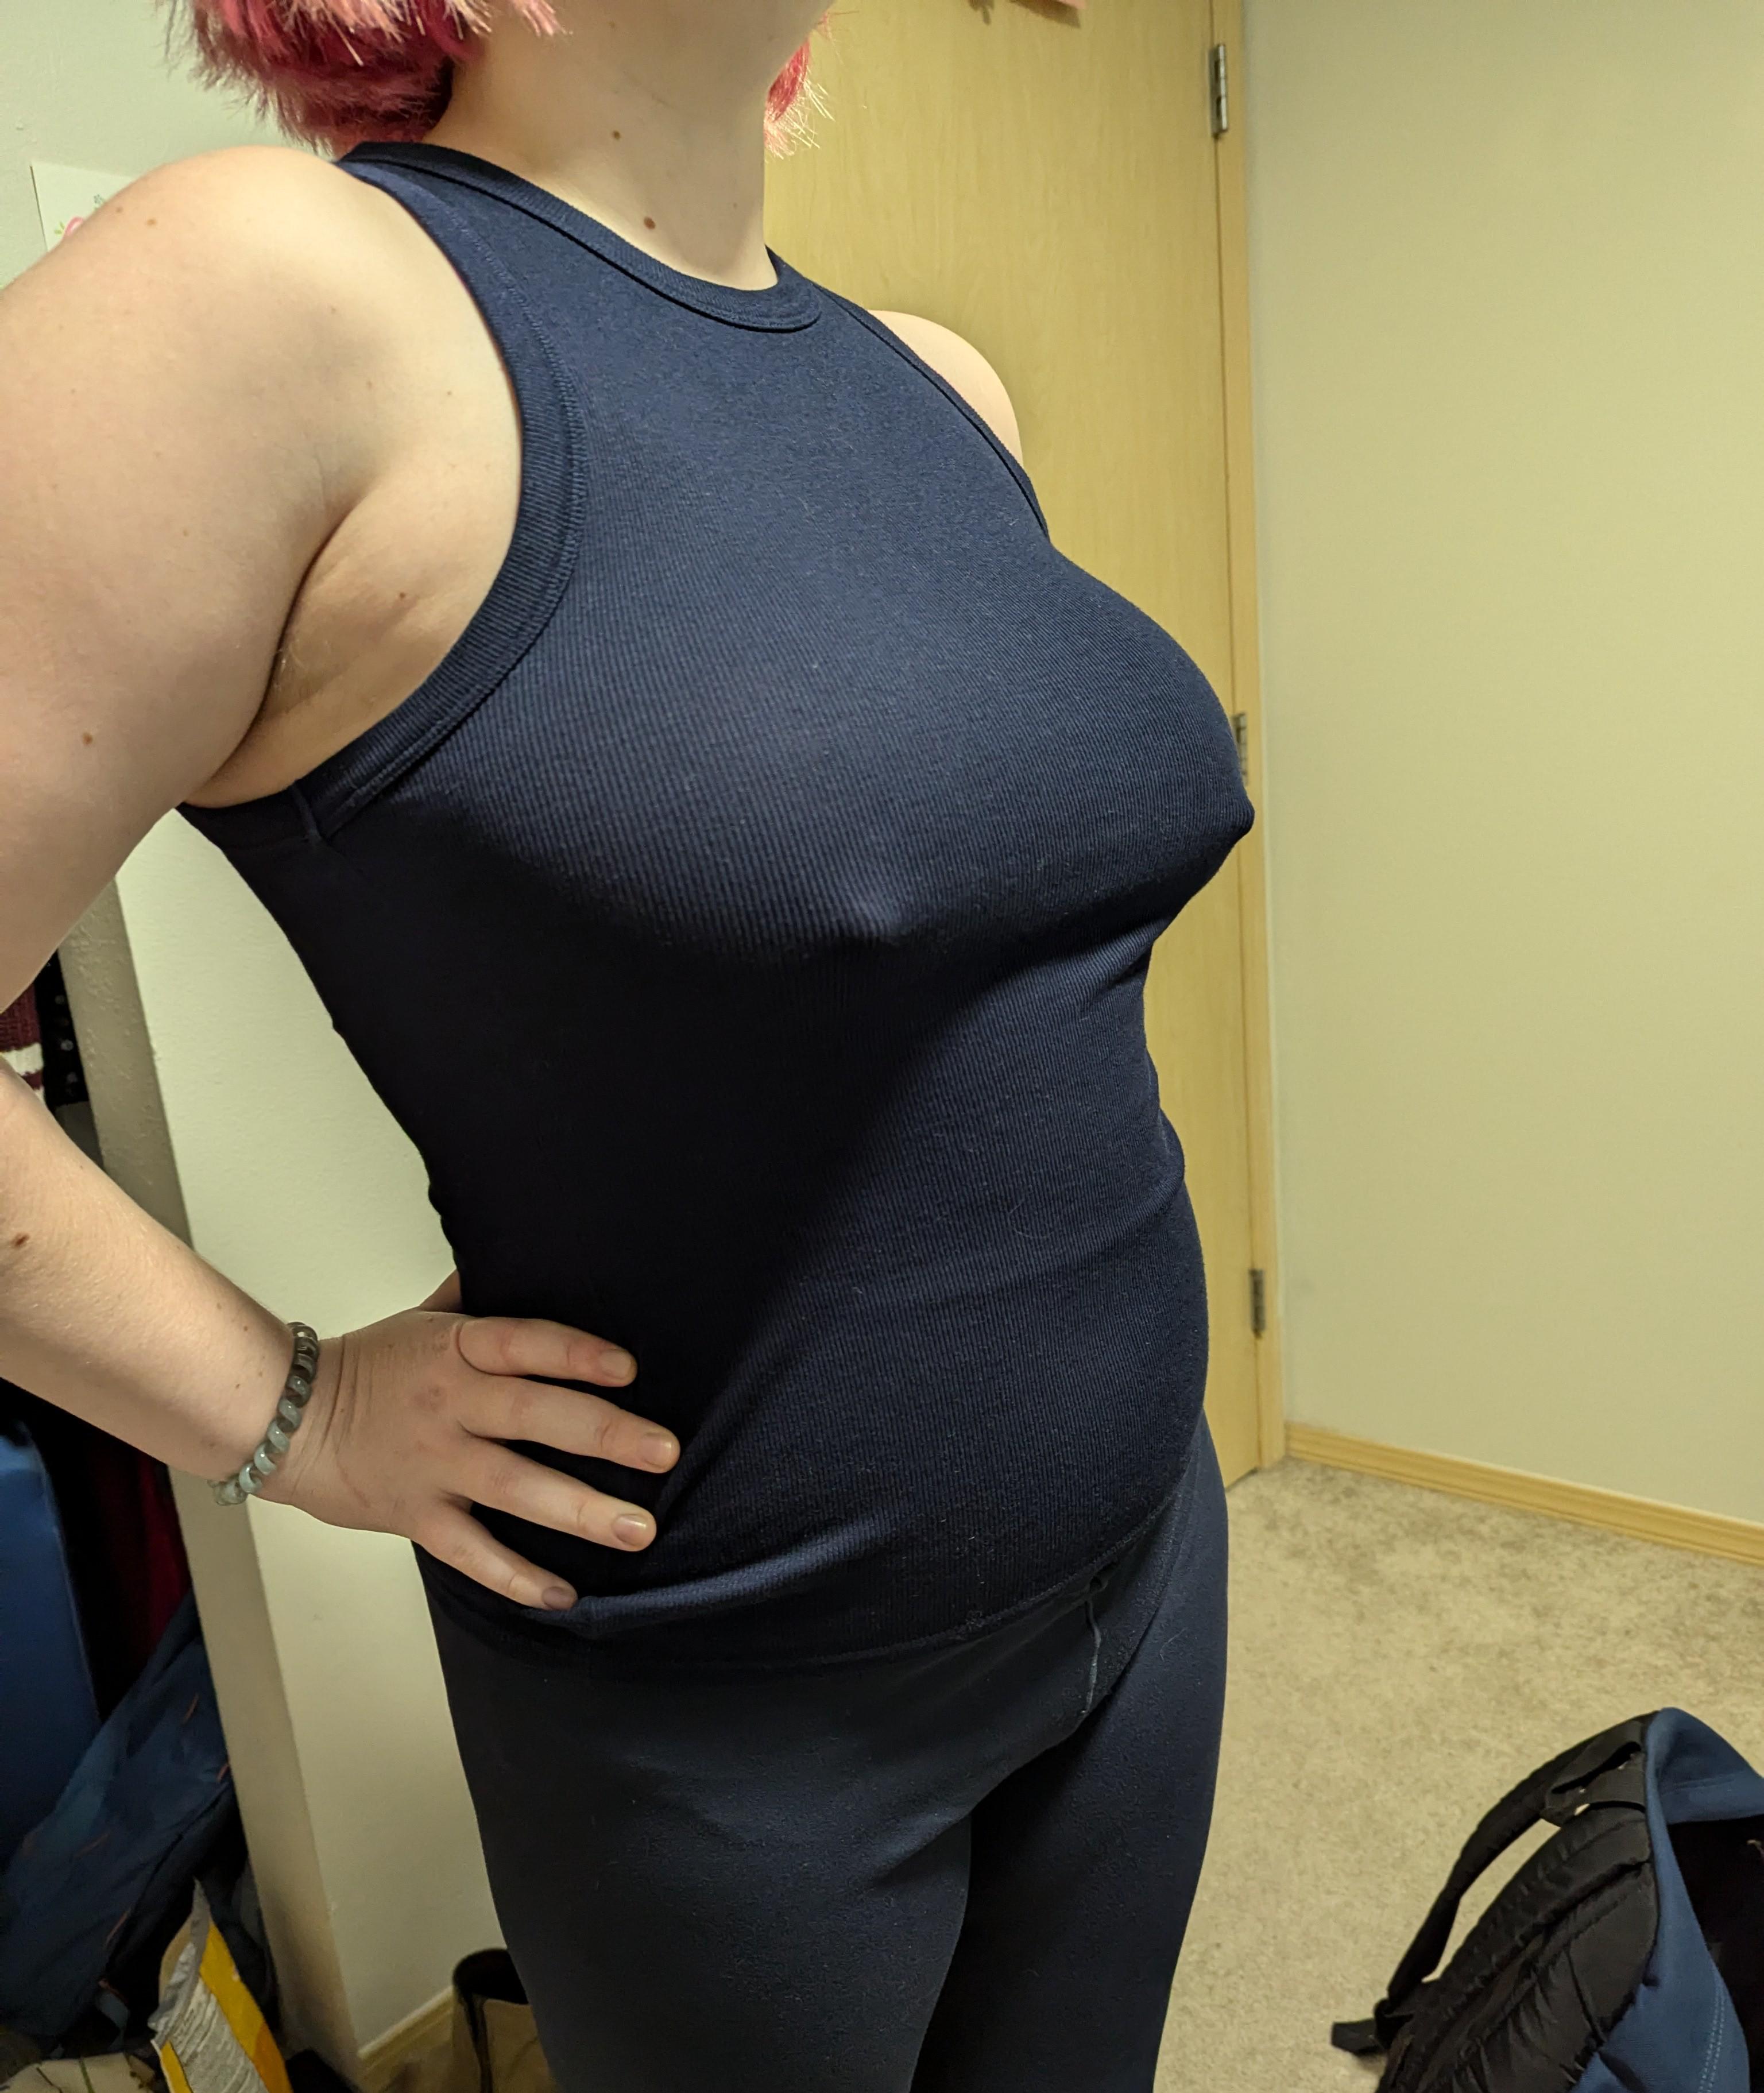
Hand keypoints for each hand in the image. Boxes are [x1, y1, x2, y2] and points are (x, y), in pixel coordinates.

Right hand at [259, 1274, 673, 1610]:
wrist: (284, 1419)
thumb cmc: (370, 1365)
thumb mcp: (423, 1318)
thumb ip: (477, 1297)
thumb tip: (531, 1254)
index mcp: (454, 1349)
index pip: (523, 1343)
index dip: (575, 1354)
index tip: (629, 1370)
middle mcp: (449, 1404)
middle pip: (533, 1416)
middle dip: (605, 1435)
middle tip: (665, 1453)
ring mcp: (433, 1464)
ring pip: (514, 1488)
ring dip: (580, 1511)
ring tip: (639, 1529)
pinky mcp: (415, 1516)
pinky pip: (471, 1553)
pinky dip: (516, 1577)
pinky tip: (565, 1594)